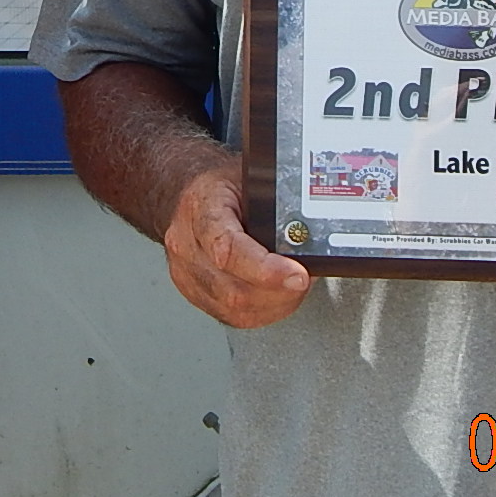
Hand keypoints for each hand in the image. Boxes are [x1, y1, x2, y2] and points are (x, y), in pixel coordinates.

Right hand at [163, 162, 311, 327]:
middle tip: (305, 278)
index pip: (227, 249)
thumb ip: (276, 203)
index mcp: (200, 208)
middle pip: (233, 290)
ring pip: (234, 310)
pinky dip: (263, 311)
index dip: (266, 270)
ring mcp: (185, 273)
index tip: (298, 274)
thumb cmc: (221, 186)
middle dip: (280, 292)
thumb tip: (309, 230)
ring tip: (294, 285)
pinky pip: (232, 317)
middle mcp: (186, 245)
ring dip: (275, 304)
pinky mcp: (193, 293)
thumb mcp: (250, 178)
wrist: (191, 195)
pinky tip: (277, 296)